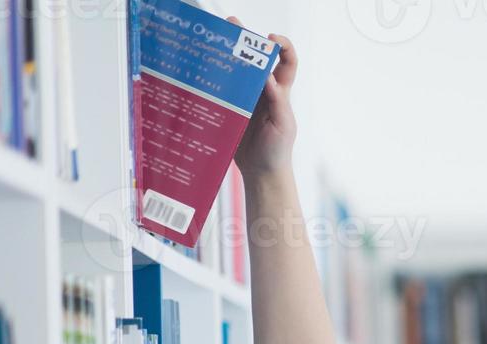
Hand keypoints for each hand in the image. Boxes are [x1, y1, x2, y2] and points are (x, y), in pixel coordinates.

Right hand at [227, 17, 297, 176]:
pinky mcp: (229, 109)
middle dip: (245, 39)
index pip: (286, 62)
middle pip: (255, 59)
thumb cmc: (278, 152)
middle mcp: (262, 91)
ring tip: (213, 39)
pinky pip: (220, 90)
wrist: (261, 174)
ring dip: (225, 54)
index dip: (282, 46)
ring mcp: (244, 99)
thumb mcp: (283, 126)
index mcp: (279, 93)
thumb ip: (278, 102)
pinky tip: (200, 68)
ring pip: (235, 71)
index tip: (270, 38)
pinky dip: (212, 78)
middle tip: (232, 25)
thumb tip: (267, 75)